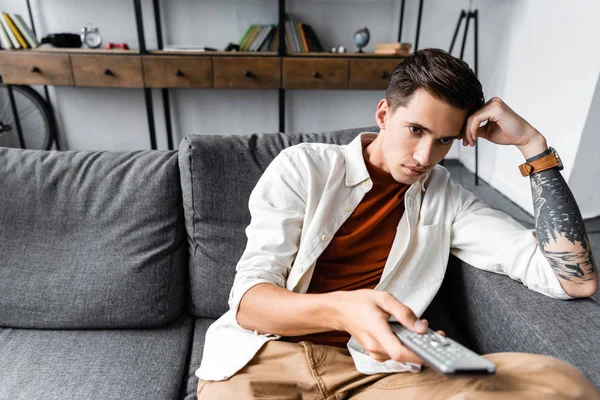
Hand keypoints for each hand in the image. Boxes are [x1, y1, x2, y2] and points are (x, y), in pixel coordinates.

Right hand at [330, 289, 445, 363]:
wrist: (339, 310)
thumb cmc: (359, 302)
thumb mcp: (384, 298)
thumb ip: (404, 313)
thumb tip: (421, 327)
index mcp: (376, 330)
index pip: (400, 352)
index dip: (420, 353)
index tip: (434, 346)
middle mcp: (375, 346)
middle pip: (405, 355)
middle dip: (422, 346)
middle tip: (434, 334)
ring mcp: (375, 352)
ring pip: (401, 355)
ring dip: (414, 345)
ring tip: (421, 331)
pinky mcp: (377, 353)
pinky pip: (395, 353)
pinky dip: (405, 345)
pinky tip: (408, 334)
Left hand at [462, 97, 546, 154]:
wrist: (523, 138)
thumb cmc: (508, 134)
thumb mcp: (487, 131)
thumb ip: (476, 129)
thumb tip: (462, 132)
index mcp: (490, 106)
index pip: (472, 115)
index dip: (465, 128)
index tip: (463, 140)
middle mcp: (492, 102)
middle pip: (470, 116)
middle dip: (465, 131)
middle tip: (466, 143)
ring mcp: (494, 104)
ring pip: (471, 118)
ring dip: (468, 132)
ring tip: (471, 143)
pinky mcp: (495, 109)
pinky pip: (476, 119)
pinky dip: (472, 130)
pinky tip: (474, 139)